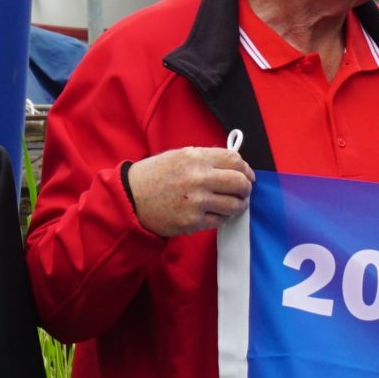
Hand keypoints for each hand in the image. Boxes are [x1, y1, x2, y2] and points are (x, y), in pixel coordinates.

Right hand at [128, 147, 253, 237]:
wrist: (130, 198)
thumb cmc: (154, 175)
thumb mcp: (178, 156)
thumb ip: (206, 158)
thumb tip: (233, 163)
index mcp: (195, 158)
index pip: (235, 160)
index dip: (246, 169)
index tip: (247, 175)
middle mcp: (198, 178)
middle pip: (240, 183)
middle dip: (246, 188)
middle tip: (244, 192)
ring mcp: (197, 201)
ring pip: (234, 205)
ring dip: (239, 205)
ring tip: (234, 204)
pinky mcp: (193, 221)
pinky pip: (220, 220)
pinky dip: (223, 217)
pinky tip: (216, 213)